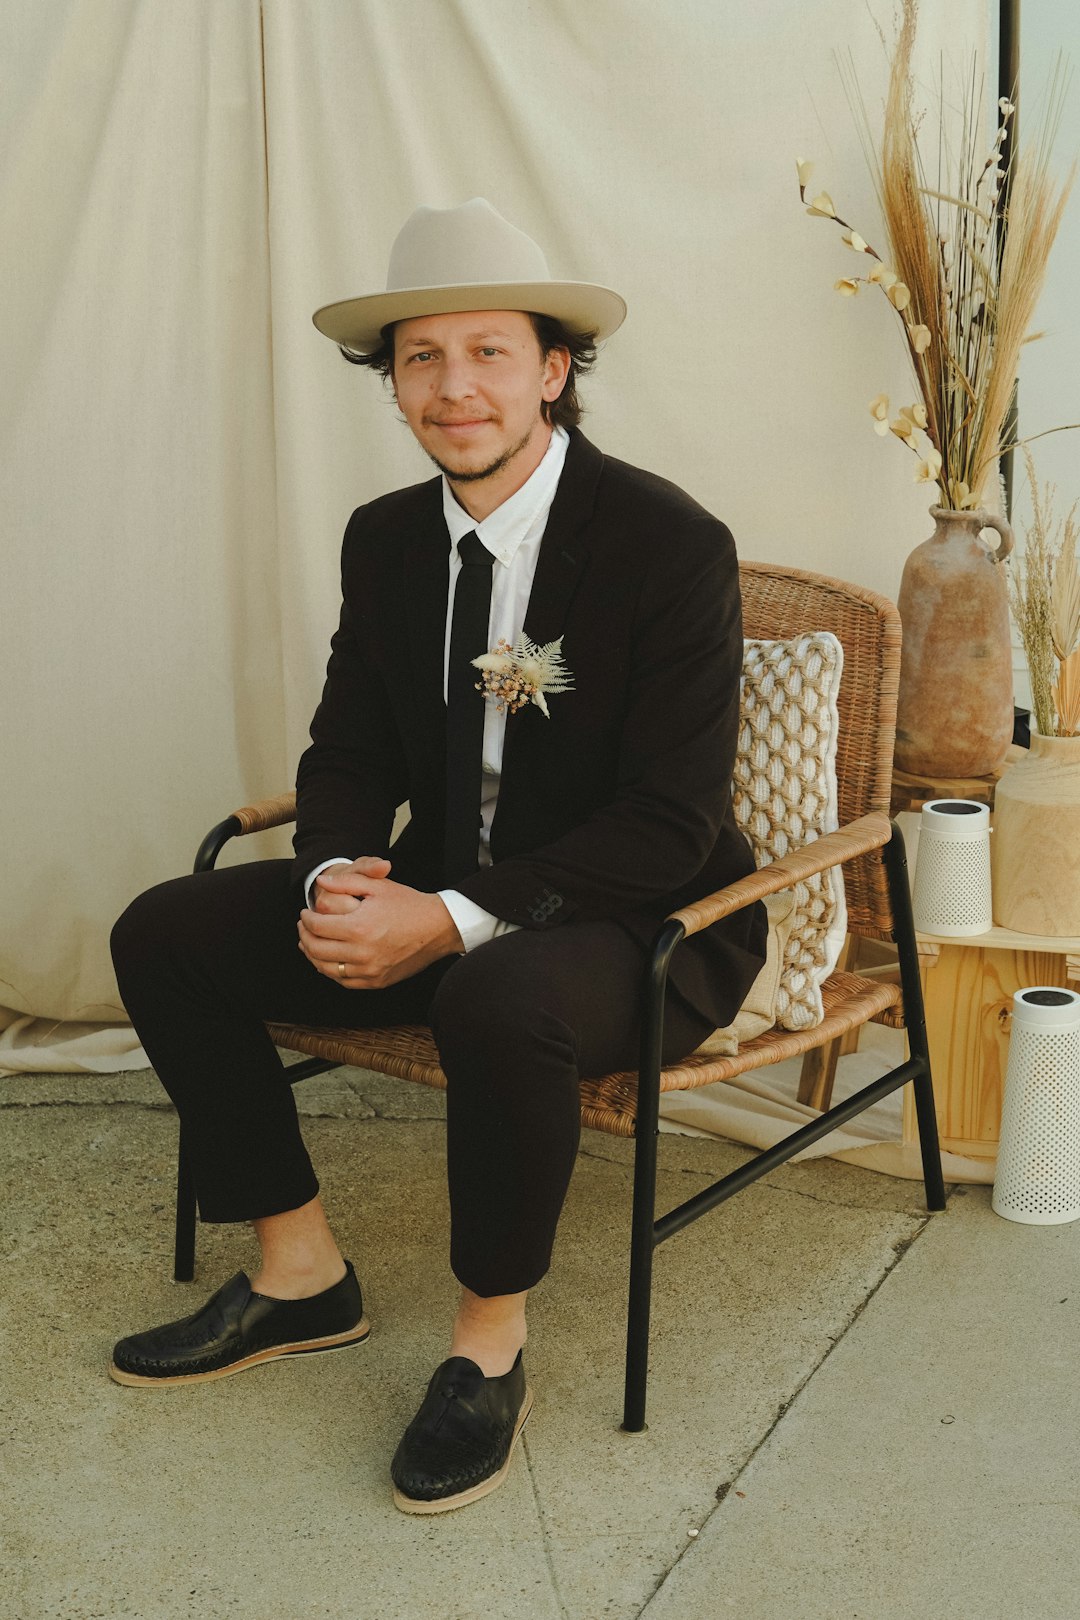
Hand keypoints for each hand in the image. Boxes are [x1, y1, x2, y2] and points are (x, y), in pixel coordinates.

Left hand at [299, 861, 463, 988]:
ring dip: (313, 955)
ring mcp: (369, 971)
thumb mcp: (378, 886)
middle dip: (304, 936)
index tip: (305, 913)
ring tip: (310, 942)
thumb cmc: (408, 903)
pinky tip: (329, 959)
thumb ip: (346, 882)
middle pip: (316, 949)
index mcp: (359, 927)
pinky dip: (331, 970)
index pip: (317, 926)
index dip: (306, 918)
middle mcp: (362, 953)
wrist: (438, 928)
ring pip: (326, 969)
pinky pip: (344, 980)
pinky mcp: (377, 981)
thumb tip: (321, 881)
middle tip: (304, 927)